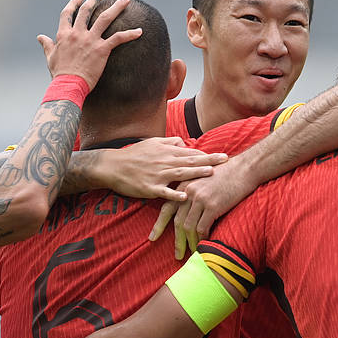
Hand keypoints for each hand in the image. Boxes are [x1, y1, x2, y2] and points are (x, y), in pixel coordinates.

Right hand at [38, 0, 142, 88]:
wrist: (68, 85)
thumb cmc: (59, 74)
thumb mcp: (50, 57)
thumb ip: (47, 44)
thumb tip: (40, 37)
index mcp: (64, 34)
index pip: (68, 13)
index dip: (74, 3)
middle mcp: (77, 33)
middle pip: (87, 9)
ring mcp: (90, 40)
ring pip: (105, 18)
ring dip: (117, 6)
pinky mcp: (102, 49)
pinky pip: (118, 38)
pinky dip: (130, 34)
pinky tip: (140, 31)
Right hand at [106, 137, 227, 199]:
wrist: (112, 166)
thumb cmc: (133, 155)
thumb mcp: (151, 143)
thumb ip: (168, 142)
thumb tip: (183, 142)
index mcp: (166, 152)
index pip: (191, 152)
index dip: (207, 154)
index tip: (222, 155)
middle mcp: (164, 162)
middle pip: (190, 161)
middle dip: (209, 160)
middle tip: (226, 159)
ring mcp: (157, 175)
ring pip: (180, 174)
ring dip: (196, 173)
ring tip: (211, 173)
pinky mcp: (149, 188)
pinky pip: (163, 191)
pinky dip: (174, 194)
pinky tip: (185, 196)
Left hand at [149, 158, 257, 258]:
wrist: (244, 168)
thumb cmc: (227, 173)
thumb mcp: (203, 178)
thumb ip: (193, 192)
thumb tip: (189, 211)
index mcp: (184, 186)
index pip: (167, 208)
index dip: (159, 224)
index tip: (152, 238)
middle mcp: (188, 193)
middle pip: (177, 222)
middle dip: (177, 241)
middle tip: (178, 255)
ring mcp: (200, 199)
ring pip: (189, 227)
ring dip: (190, 243)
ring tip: (193, 253)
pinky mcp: (212, 206)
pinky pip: (202, 227)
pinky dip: (202, 238)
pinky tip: (205, 243)